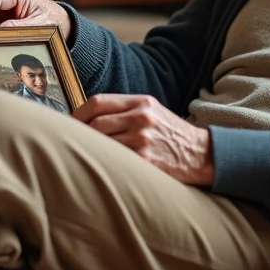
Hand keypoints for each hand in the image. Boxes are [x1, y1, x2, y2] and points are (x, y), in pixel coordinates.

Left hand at [72, 94, 213, 185]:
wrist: (201, 154)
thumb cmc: (170, 134)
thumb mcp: (152, 111)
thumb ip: (124, 110)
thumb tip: (86, 118)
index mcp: (141, 102)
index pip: (98, 102)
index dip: (78, 113)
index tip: (68, 124)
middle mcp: (142, 118)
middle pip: (95, 123)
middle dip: (79, 134)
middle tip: (70, 143)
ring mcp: (144, 139)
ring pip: (102, 143)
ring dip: (90, 151)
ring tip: (84, 156)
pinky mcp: (146, 161)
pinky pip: (115, 160)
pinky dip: (104, 163)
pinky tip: (100, 167)